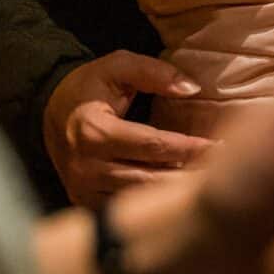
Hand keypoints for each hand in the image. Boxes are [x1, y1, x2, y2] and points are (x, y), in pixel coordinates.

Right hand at [44, 52, 211, 205]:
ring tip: (208, 185)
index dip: (189, 147)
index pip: (153, 145)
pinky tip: (178, 196)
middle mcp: (86, 167)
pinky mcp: (84, 203)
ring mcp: (83, 189)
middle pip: (149, 178)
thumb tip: (193, 89)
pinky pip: (125, 208)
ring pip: (139, 199)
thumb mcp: (118, 66)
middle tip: (224, 171)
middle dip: (189, 174)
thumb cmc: (89, 87)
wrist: (49, 114)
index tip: (221, 146)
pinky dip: (152, 204)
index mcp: (94, 132)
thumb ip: (155, 73)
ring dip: (174, 193)